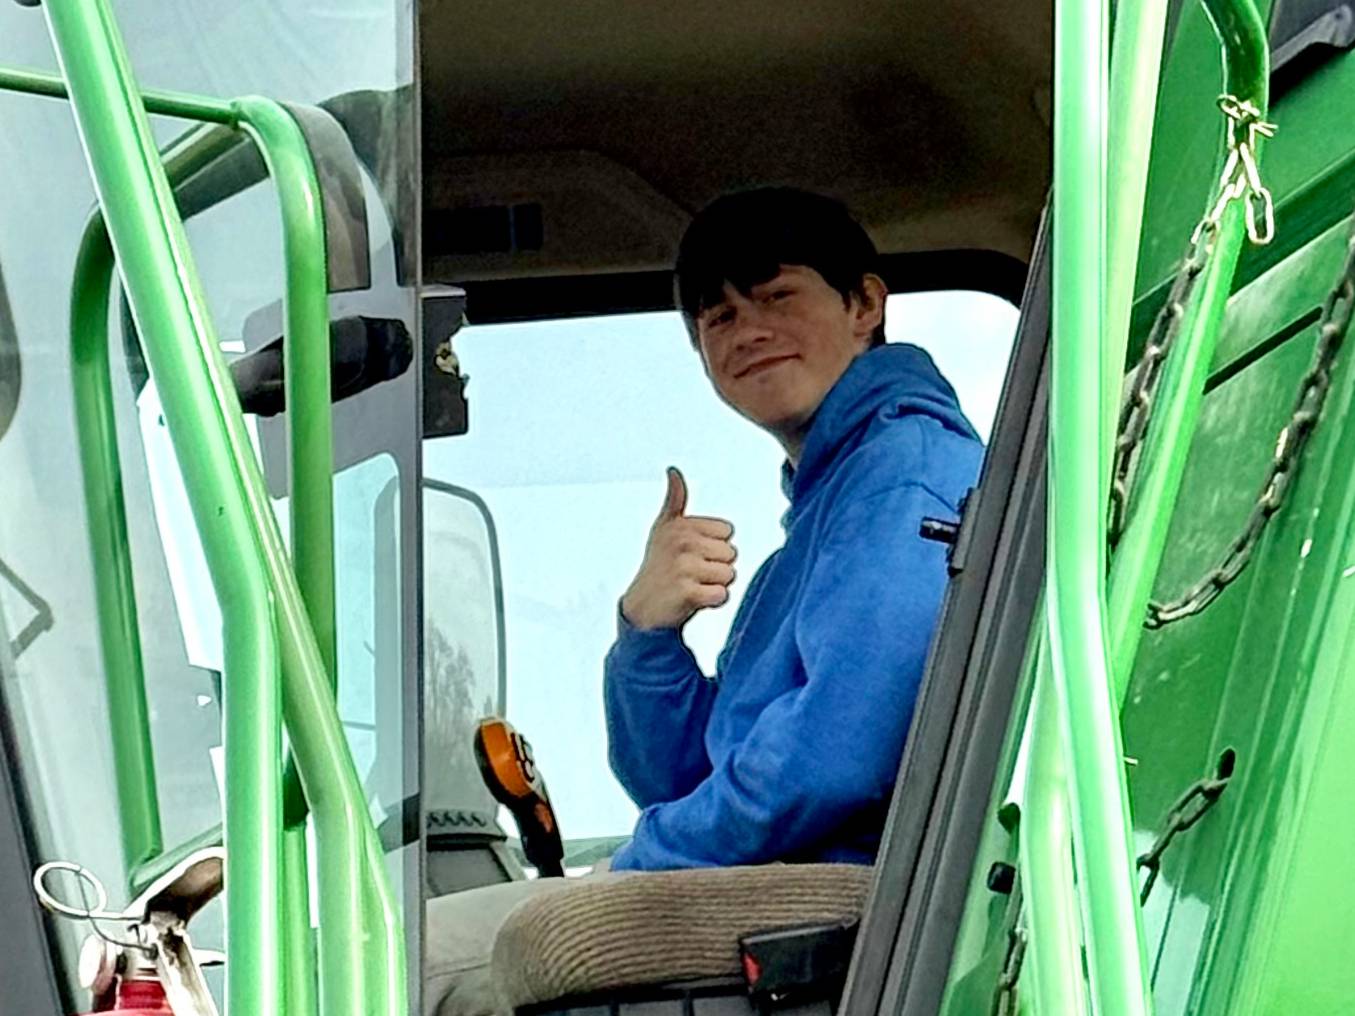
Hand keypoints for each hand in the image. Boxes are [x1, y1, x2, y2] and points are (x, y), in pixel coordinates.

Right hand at [620, 467, 736, 629]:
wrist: (642, 607)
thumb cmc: (658, 566)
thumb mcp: (663, 528)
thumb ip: (674, 500)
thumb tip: (673, 470)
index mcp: (681, 525)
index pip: (727, 532)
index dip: (715, 546)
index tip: (693, 554)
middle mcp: (682, 542)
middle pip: (731, 553)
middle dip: (717, 567)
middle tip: (692, 574)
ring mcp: (684, 567)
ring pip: (730, 574)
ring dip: (715, 585)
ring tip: (692, 585)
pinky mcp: (687, 592)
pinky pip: (722, 594)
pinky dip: (713, 601)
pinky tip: (694, 600)